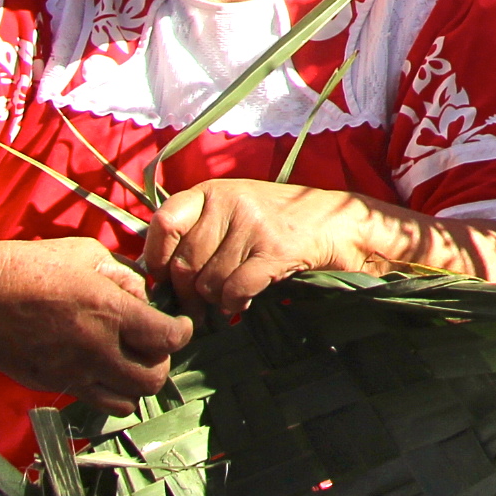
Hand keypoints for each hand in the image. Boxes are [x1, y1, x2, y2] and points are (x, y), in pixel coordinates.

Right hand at [0, 233, 189, 410]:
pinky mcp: (53, 386)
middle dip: (161, 362)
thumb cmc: (31, 267)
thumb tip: (142, 297)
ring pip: (127, 401)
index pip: (169, 339)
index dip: (183, 331)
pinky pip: (96, 402)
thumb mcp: (87, 254)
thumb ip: (124, 277)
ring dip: (135, 383)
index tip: (179, 324)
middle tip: (153, 345)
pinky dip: (108, 393)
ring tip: (129, 361)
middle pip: (153, 379)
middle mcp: (96, 350)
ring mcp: (73, 373)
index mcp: (110, 312)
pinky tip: (102, 370)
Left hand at [142, 180, 384, 318]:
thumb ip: (197, 231)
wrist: (339, 222)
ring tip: (230, 294)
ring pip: (210, 282)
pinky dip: (236, 303)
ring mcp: (254, 225)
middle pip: (186, 263)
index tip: (165, 276)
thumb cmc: (278, 221)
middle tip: (201, 302)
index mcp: (214, 191)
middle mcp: (231, 203)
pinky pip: (235, 290)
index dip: (157, 256)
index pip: (164, 222)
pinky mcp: (276, 250)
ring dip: (217, 299)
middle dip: (190, 292)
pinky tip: (244, 301)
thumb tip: (156, 274)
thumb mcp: (234, 211)